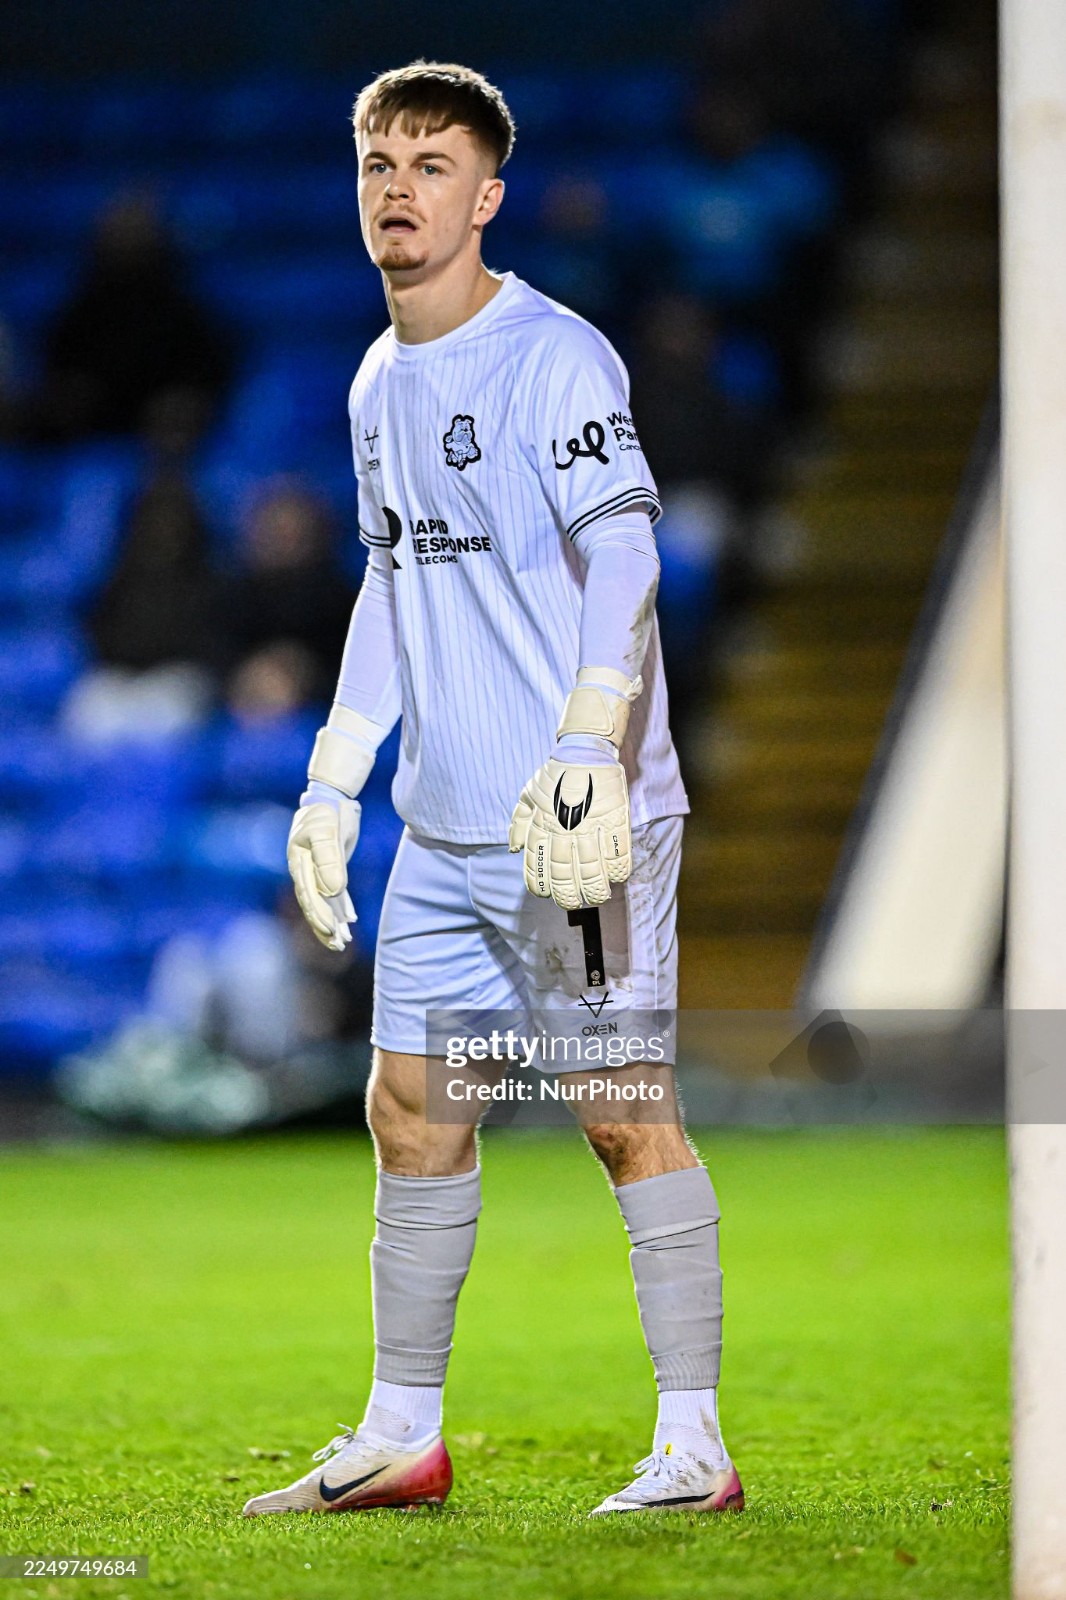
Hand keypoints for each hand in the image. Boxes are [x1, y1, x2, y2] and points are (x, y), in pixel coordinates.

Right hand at [287, 798, 360, 950]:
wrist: (330, 799)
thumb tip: (332, 891)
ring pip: (324, 902)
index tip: (329, 930)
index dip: (318, 914)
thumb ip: (329, 860)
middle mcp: (305, 871)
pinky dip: (341, 907)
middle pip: (314, 904)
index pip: (308, 895)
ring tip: (342, 942)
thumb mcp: (326, 832)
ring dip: (332, 921)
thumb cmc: (325, 813)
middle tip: (337, 945)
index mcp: (299, 864)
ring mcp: (316, 871)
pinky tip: (349, 919)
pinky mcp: (330, 869)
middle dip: (324, 926)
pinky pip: (334, 894)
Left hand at [508, 757, 630, 909]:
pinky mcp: (614, 820)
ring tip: (598, 896)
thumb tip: (514, 850)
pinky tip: (617, 877)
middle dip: (569, 896)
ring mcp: (590, 827)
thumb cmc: (554, 776)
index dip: (542, 887)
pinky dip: (618, 870)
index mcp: (542, 827)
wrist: (583, 752)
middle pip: (565, 876)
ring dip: (596, 890)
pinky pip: (618, 853)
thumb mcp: (528, 796)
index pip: (538, 868)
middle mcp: (565, 832)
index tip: (548, 895)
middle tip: (574, 902)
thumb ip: (519, 824)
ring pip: (593, 871)